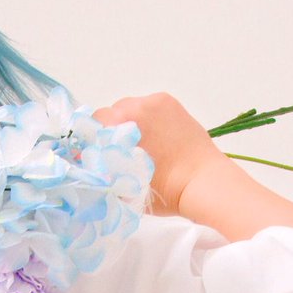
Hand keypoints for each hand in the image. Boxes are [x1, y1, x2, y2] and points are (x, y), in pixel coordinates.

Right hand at [92, 92, 220, 215]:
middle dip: (111, 131)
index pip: (94, 122)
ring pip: (131, 108)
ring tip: (141, 145)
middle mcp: (138, 106)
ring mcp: (157, 102)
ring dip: (130, 123)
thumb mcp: (125, 186)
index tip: (97, 154)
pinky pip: (149, 107)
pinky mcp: (172, 105)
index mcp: (123, 124)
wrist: (203, 183)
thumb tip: (89, 163)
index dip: (91, 139)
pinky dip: (148, 119)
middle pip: (112, 113)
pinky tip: (155, 138)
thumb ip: (104, 170)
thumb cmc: (165, 190)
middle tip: (120, 153)